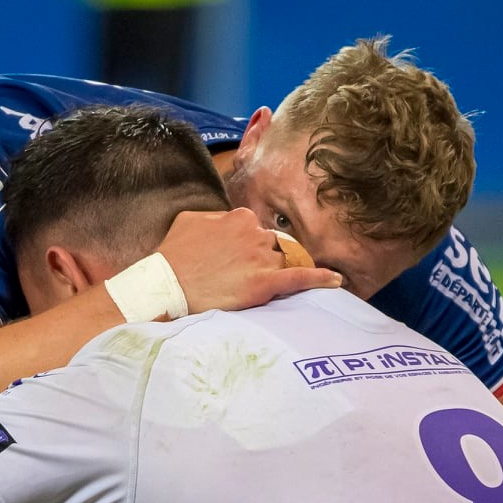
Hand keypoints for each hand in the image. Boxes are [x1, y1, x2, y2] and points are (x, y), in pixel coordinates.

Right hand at [155, 209, 340, 313]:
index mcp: (240, 216)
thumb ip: (215, 217)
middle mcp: (255, 233)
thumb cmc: (173, 256)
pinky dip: (320, 278)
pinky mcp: (264, 283)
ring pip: (283, 262)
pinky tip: (336, 281)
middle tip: (242, 276)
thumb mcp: (189, 221)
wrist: (165, 286)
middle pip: (273, 246)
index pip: (258, 229)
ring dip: (276, 272)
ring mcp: (261, 258)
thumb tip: (226, 221)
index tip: (237, 259)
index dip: (250, 246)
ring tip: (260, 285)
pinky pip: (300, 278)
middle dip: (264, 259)